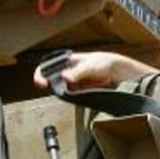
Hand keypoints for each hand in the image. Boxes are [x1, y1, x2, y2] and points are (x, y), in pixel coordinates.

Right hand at [33, 51, 155, 90]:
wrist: (118, 72)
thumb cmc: (104, 62)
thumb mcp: (90, 66)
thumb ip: (77, 73)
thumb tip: (65, 77)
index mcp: (68, 61)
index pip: (48, 66)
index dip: (41, 73)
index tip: (40, 81)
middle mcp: (68, 71)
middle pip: (52, 79)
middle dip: (49, 83)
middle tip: (49, 88)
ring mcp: (74, 82)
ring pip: (60, 88)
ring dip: (59, 91)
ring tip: (62, 91)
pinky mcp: (80, 92)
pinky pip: (70, 95)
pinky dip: (68, 97)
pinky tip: (70, 96)